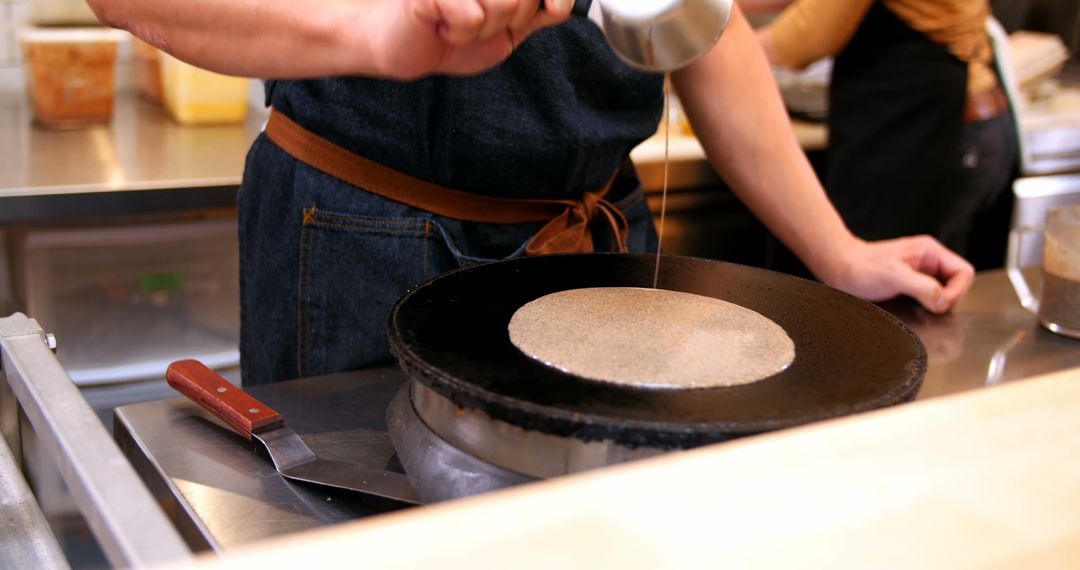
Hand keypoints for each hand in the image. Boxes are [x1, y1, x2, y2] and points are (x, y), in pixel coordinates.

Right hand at [372, 0, 572, 78]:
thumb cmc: (452, 32)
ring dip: (483, 30)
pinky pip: (470, 17)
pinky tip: (442, 26)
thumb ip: (539, 12)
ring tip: (459, 25)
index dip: (552, 0)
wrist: (405, 45)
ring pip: (502, 4)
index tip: (547, 9)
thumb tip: (561, 4)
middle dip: (509, 21)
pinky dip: (459, 34)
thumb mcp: (509, 27)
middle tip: (480, 23)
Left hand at [820, 235, 974, 313]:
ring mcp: (919, 273)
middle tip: (929, 308)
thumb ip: (923, 287)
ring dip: (935, 304)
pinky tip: (912, 309)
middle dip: (947, 299)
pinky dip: (925, 306)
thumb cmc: (861, 267)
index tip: (940, 304)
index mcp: (930, 252)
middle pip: (956, 284)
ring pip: (943, 292)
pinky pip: (928, 297)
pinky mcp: (909, 284)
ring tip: (919, 308)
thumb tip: (943, 301)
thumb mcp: (894, 276)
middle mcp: (928, 261)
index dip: (957, 292)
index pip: (964, 272)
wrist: (838, 268)